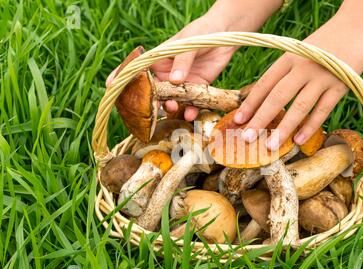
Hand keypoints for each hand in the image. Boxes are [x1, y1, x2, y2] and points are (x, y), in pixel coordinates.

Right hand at [106, 0, 282, 120]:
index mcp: (158, 59)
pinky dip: (190, 111)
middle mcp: (167, 74)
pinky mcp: (197, 89)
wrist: (225, 35)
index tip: (110, 87)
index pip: (136, 69)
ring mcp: (181, 84)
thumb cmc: (201, 33)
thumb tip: (175, 80)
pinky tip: (190, 114)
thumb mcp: (189, 43)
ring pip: (171, 101)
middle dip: (149, 102)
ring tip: (175, 108)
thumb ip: (183, 60)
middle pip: (152, 92)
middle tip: (152, 108)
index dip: (122, 78)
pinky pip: (191, 104)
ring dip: (170, 107)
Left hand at [235, 0, 362, 149]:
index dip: (250, 103)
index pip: (265, 84)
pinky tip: (298, 140)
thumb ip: (285, 73)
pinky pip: (323, 110)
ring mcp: (322, 76)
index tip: (238, 120)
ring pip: (299, 107)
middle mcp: (302, 67)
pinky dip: (310, 126)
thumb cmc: (324, 44)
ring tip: (271, 146)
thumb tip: (265, 101)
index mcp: (289, 58)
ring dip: (284, 128)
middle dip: (260, 119)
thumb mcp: (299, 52)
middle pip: (277, 97)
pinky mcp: (340, 85)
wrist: (358, 26)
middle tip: (247, 138)